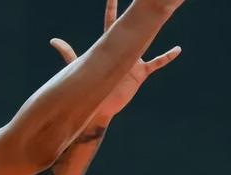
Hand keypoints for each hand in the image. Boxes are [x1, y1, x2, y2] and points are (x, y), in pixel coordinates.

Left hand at [50, 0, 181, 119]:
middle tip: (143, 1)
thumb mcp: (77, 66)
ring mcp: (132, 61)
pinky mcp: (140, 74)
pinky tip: (177, 50)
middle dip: (137, 15)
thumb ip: (67, 52)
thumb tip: (52, 39)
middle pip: (132, 28)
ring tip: (163, 17)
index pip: (110, 23)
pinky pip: (156, 63)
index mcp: (108, 47)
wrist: (99, 108)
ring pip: (147, 43)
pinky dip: (167, 57)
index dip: (111, 9)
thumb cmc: (86, 88)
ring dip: (154, 32)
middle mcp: (122, 51)